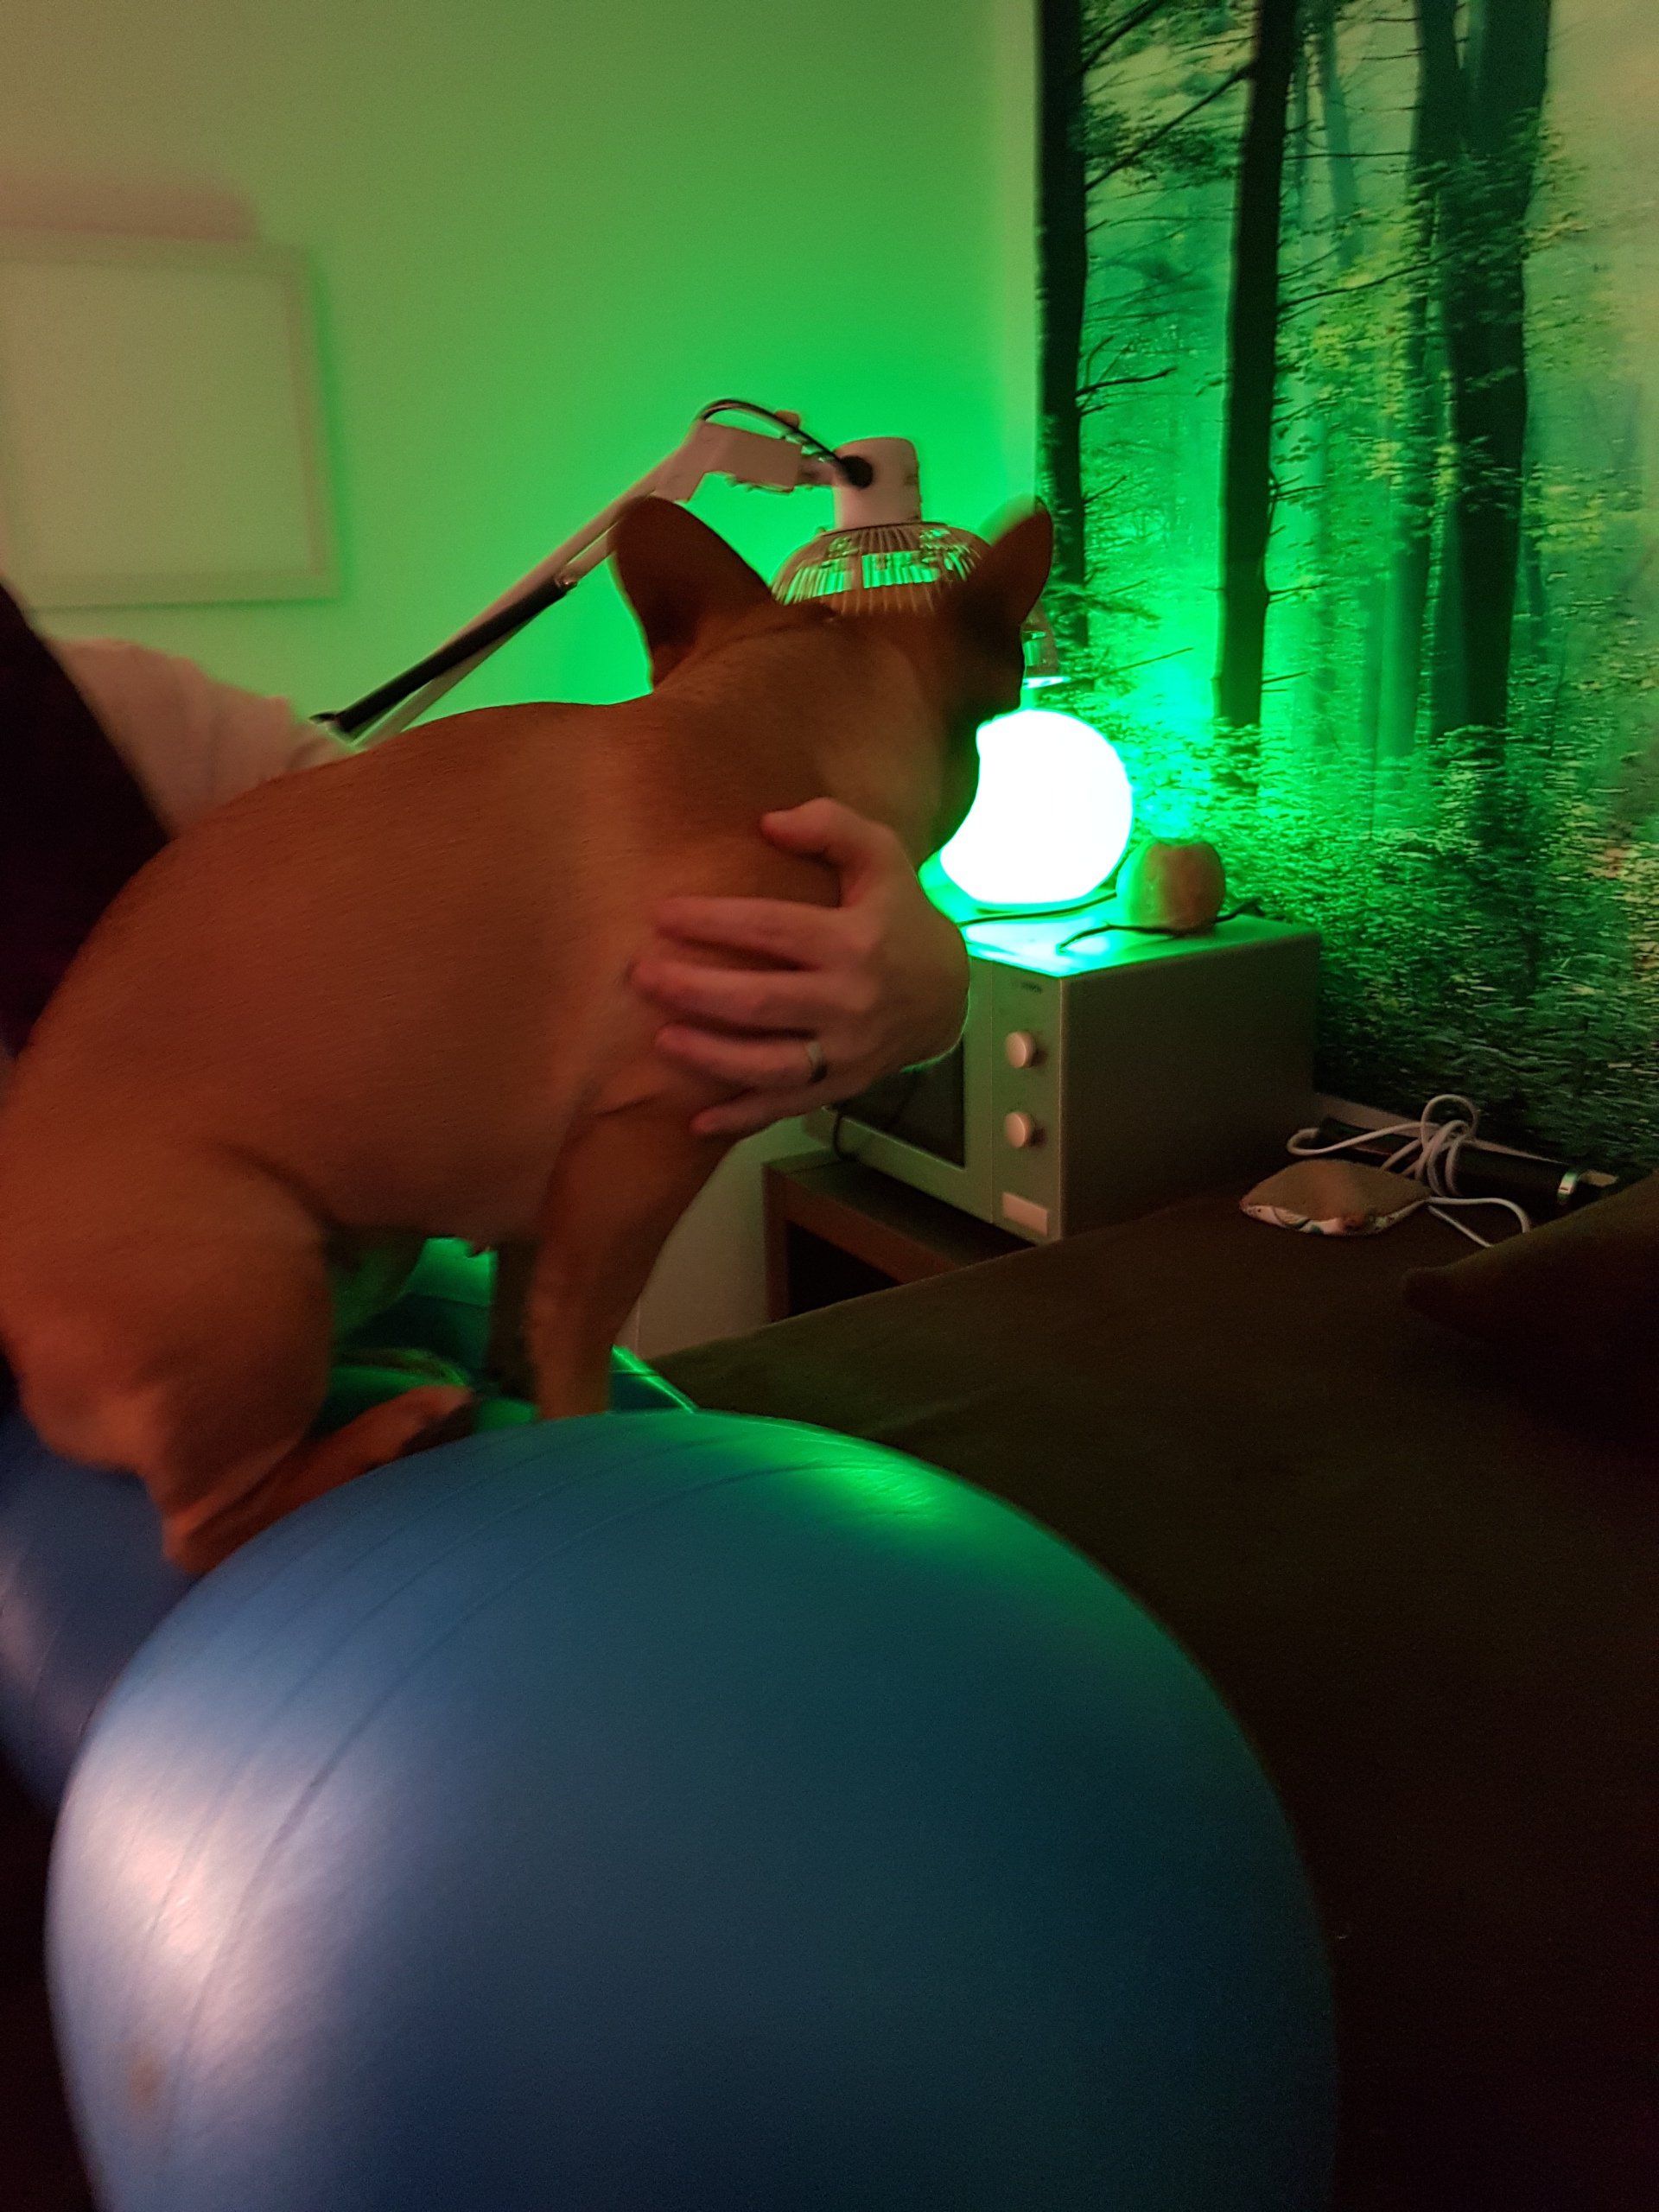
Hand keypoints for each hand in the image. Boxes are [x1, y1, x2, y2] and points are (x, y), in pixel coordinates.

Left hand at [631, 799, 968, 1137]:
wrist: (947, 993)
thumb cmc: (898, 914)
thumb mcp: (882, 855)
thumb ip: (831, 826)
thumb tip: (768, 823)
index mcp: (854, 941)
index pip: (771, 929)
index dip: (713, 922)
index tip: (662, 914)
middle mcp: (849, 1001)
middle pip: (759, 1002)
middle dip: (695, 990)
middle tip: (641, 976)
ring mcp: (846, 1051)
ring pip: (769, 1064)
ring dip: (710, 1056)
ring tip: (661, 1040)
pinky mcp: (842, 1085)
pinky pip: (787, 1105)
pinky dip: (742, 1118)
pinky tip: (697, 1121)